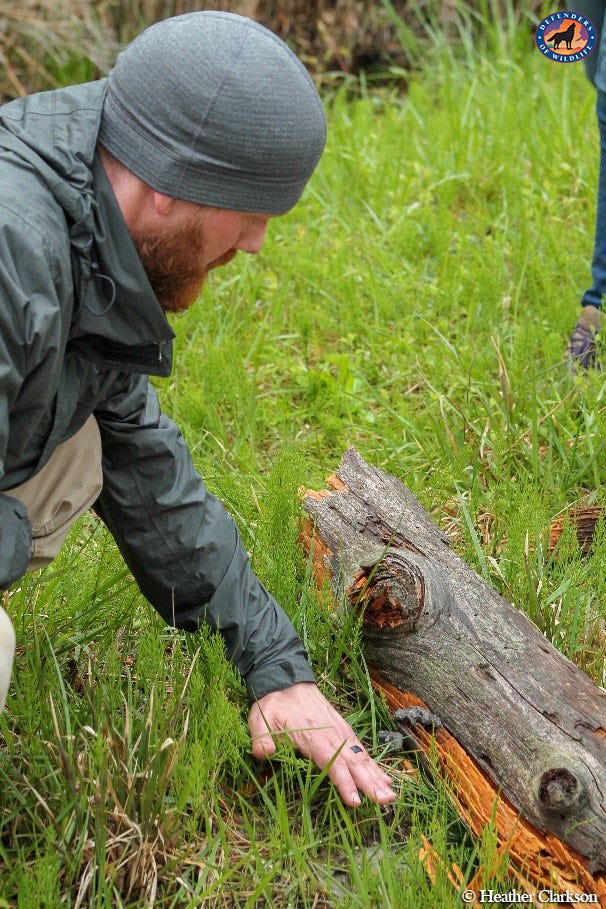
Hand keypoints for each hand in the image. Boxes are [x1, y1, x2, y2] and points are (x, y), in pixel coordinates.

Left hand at [248, 681, 396, 806]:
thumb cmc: (273, 703)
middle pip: (352, 762)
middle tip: (386, 801)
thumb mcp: (260, 718)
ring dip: (376, 775)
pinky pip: (360, 749)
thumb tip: (262, 753)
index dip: (343, 782)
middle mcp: (331, 734)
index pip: (330, 762)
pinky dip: (373, 764)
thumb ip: (261, 736)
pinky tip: (384, 778)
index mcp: (311, 735)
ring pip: (360, 756)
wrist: (286, 679)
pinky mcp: (342, 729)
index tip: (355, 800)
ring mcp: (339, 731)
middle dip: (369, 782)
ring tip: (390, 795)